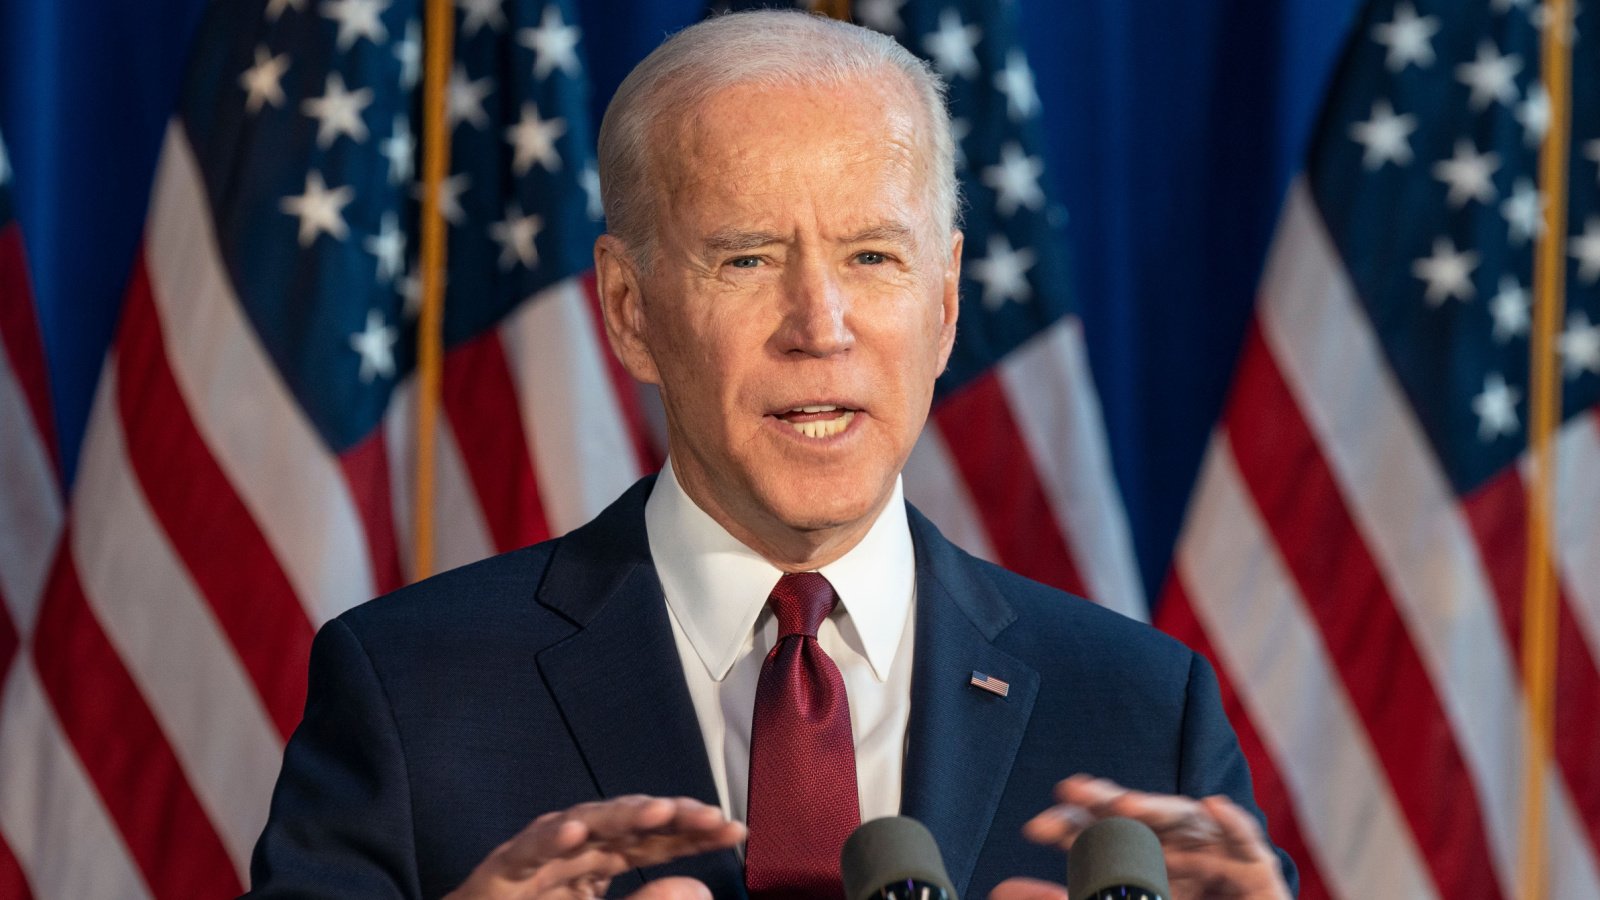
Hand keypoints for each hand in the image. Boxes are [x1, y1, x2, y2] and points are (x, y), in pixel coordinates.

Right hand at [445, 795, 744, 899]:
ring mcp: (537, 858)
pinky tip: (574, 831)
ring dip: (618, 815)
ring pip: (581, 825)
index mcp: (598, 864)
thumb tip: (701, 888)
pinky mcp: (498, 873)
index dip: (693, 833)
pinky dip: (547, 839)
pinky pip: (525, 852)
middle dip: (669, 815)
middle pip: (626, 825)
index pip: (654, 841)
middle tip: (711, 816)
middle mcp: (572, 851)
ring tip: (658, 812)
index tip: (736, 830)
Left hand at [990, 775, 1289, 899]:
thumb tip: (1002, 889)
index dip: (1071, 824)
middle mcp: (1178, 845)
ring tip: (1127, 805)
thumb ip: (1069, 899)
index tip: (1035, 828)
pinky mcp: (1257, 868)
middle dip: (1106, 800)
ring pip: (1186, 820)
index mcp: (1144, 855)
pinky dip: (1231, 822)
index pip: (1103, 831)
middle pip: (1140, 815)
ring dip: (1158, 807)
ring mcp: (1217, 853)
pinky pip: (1246, 840)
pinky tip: (1213, 805)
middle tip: (1070, 790)